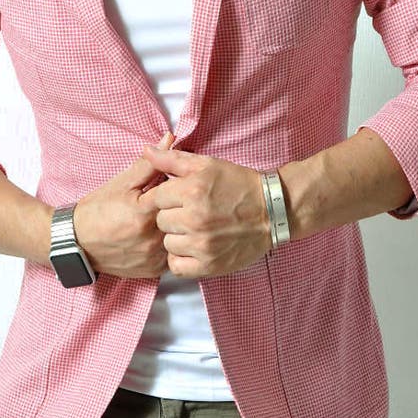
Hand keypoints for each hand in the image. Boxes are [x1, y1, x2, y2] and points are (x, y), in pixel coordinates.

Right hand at [73, 131, 174, 278]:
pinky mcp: (153, 270)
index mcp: (144, 212)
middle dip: (177, 207)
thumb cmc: (97, 210)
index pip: (177, 193)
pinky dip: (169, 244)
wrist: (77, 242)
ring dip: (175, 227)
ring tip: (159, 220)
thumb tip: (169, 139)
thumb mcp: (121, 182)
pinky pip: (173, 255)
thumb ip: (149, 163)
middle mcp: (151, 237)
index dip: (176, 187)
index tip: (172, 184)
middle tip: (165, 203)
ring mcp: (153, 257)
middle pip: (181, 216)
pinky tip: (157, 236)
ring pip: (180, 236)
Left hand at [137, 143, 271, 277]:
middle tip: (189, 212)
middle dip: (172, 216)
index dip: (165, 196)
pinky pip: (177, 266)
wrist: (272, 211)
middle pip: (160, 221)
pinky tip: (192, 247)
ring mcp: (202, 245)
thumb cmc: (237, 184)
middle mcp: (195, 219)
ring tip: (193, 229)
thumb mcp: (206, 164)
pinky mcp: (209, 265)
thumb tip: (145, 151)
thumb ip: (171, 159)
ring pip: (167, 243)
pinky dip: (182, 258)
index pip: (155, 197)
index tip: (177, 198)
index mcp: (192, 191)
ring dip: (177, 237)